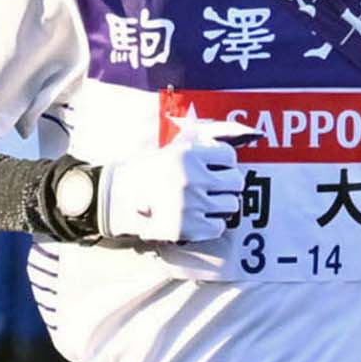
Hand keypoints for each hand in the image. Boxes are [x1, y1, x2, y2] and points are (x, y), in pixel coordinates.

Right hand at [97, 120, 250, 243]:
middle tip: (215, 187)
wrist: (119, 200)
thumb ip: (200, 140)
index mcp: (188, 155)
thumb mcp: (171, 147)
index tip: (217, 168)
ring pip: (231, 205)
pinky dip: (213, 224)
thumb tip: (241, 132)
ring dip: (222, 205)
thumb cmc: (148, 170)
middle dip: (228, 184)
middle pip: (236, 182)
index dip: (225, 163)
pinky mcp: (190, 229)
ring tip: (206, 203)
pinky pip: (220, 226)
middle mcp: (192, 179)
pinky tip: (199, 218)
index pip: (230, 156)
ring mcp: (192, 205)